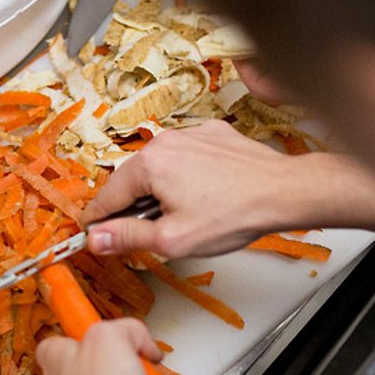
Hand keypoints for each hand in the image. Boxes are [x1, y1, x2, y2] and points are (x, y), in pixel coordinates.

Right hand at [83, 119, 311, 258]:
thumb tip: (95, 238)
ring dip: (160, 190)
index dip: (98, 219)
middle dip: (135, 206)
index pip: (108, 195)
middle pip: (133, 179)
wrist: (283, 192)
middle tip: (148, 232)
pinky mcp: (212, 135)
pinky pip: (185, 156)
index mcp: (149, 164)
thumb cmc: (234, 215)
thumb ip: (128, 237)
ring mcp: (191, 135)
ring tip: (184, 215)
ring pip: (159, 167)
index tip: (91, 233)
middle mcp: (166, 141)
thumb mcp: (172, 239)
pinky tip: (204, 195)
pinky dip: (186, 175)